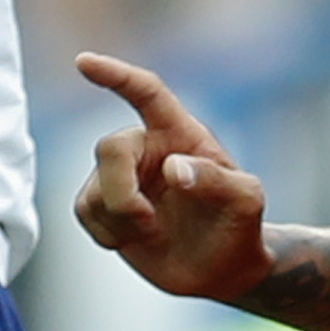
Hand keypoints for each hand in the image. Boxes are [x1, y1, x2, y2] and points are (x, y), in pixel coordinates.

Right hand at [70, 55, 271, 298]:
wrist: (223, 267)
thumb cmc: (239, 225)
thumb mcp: (245, 201)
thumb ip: (216, 179)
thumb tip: (172, 168)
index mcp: (181, 134)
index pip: (146, 93)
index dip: (116, 76)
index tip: (84, 62)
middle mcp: (147, 150)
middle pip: (110, 148)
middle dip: (121, 190)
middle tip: (147, 222)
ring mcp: (124, 179)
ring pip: (94, 189)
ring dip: (121, 220)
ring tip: (153, 232)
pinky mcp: (105, 208)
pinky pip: (84, 211)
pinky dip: (107, 233)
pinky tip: (135, 240)